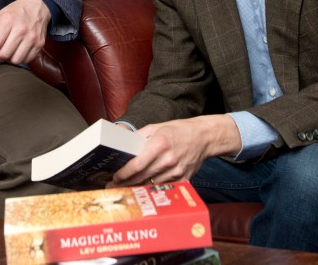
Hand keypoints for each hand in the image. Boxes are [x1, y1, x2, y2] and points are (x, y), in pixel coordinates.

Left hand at [0, 0, 49, 63]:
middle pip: (5, 54)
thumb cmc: (15, 12)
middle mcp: (21, 29)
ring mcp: (32, 37)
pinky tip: (17, 52)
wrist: (38, 6)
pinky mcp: (40, 44)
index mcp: (8, 20)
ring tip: (7, 53)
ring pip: (16, 60)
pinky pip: (27, 60)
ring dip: (9, 60)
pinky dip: (20, 59)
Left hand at [109, 116, 239, 185]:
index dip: (124, 173)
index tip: (115, 177)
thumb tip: (122, 144)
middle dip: (125, 183)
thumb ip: (139, 137)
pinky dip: (152, 189)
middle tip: (113, 186)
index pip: (137, 164)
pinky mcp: (183, 180)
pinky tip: (142, 189)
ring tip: (124, 188)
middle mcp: (168, 160)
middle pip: (142, 177)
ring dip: (136, 187)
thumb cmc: (178, 131)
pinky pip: (164, 188)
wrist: (203, 137)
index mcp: (160, 144)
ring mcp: (177, 172)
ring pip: (151, 185)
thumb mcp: (157, 127)